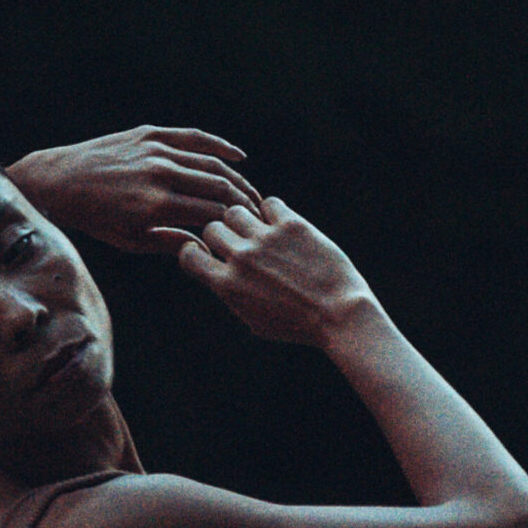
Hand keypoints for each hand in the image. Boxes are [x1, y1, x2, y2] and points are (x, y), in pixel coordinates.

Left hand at [6, 126, 263, 254]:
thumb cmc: (96, 219)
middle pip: (218, 187)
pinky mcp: (150, 134)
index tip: (249, 235)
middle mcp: (159, 175)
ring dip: (237, 179)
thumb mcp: (131, 241)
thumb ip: (171, 242)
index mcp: (155, 207)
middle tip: (260, 216)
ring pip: (210, 163)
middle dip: (244, 203)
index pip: (211, 215)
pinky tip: (239, 157)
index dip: (234, 225)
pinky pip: (194, 137)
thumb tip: (207, 248)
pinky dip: (219, 146)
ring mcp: (155, 151)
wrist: (60, 181)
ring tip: (252, 194)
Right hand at [147, 196, 376, 348]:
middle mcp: (241, 258)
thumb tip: (220, 274)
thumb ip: (233, 295)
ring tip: (260, 232)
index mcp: (227, 286)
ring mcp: (266, 239)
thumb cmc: (298, 325)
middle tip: (240, 243)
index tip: (209, 254)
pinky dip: (273, 212)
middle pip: (212, 228)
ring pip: (236, 210)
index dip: (195, 251)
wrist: (339, 314)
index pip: (189, 255)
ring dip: (245, 220)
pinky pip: (270, 203)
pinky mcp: (291, 224)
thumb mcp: (255, 321)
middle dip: (223, 235)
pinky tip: (283, 226)